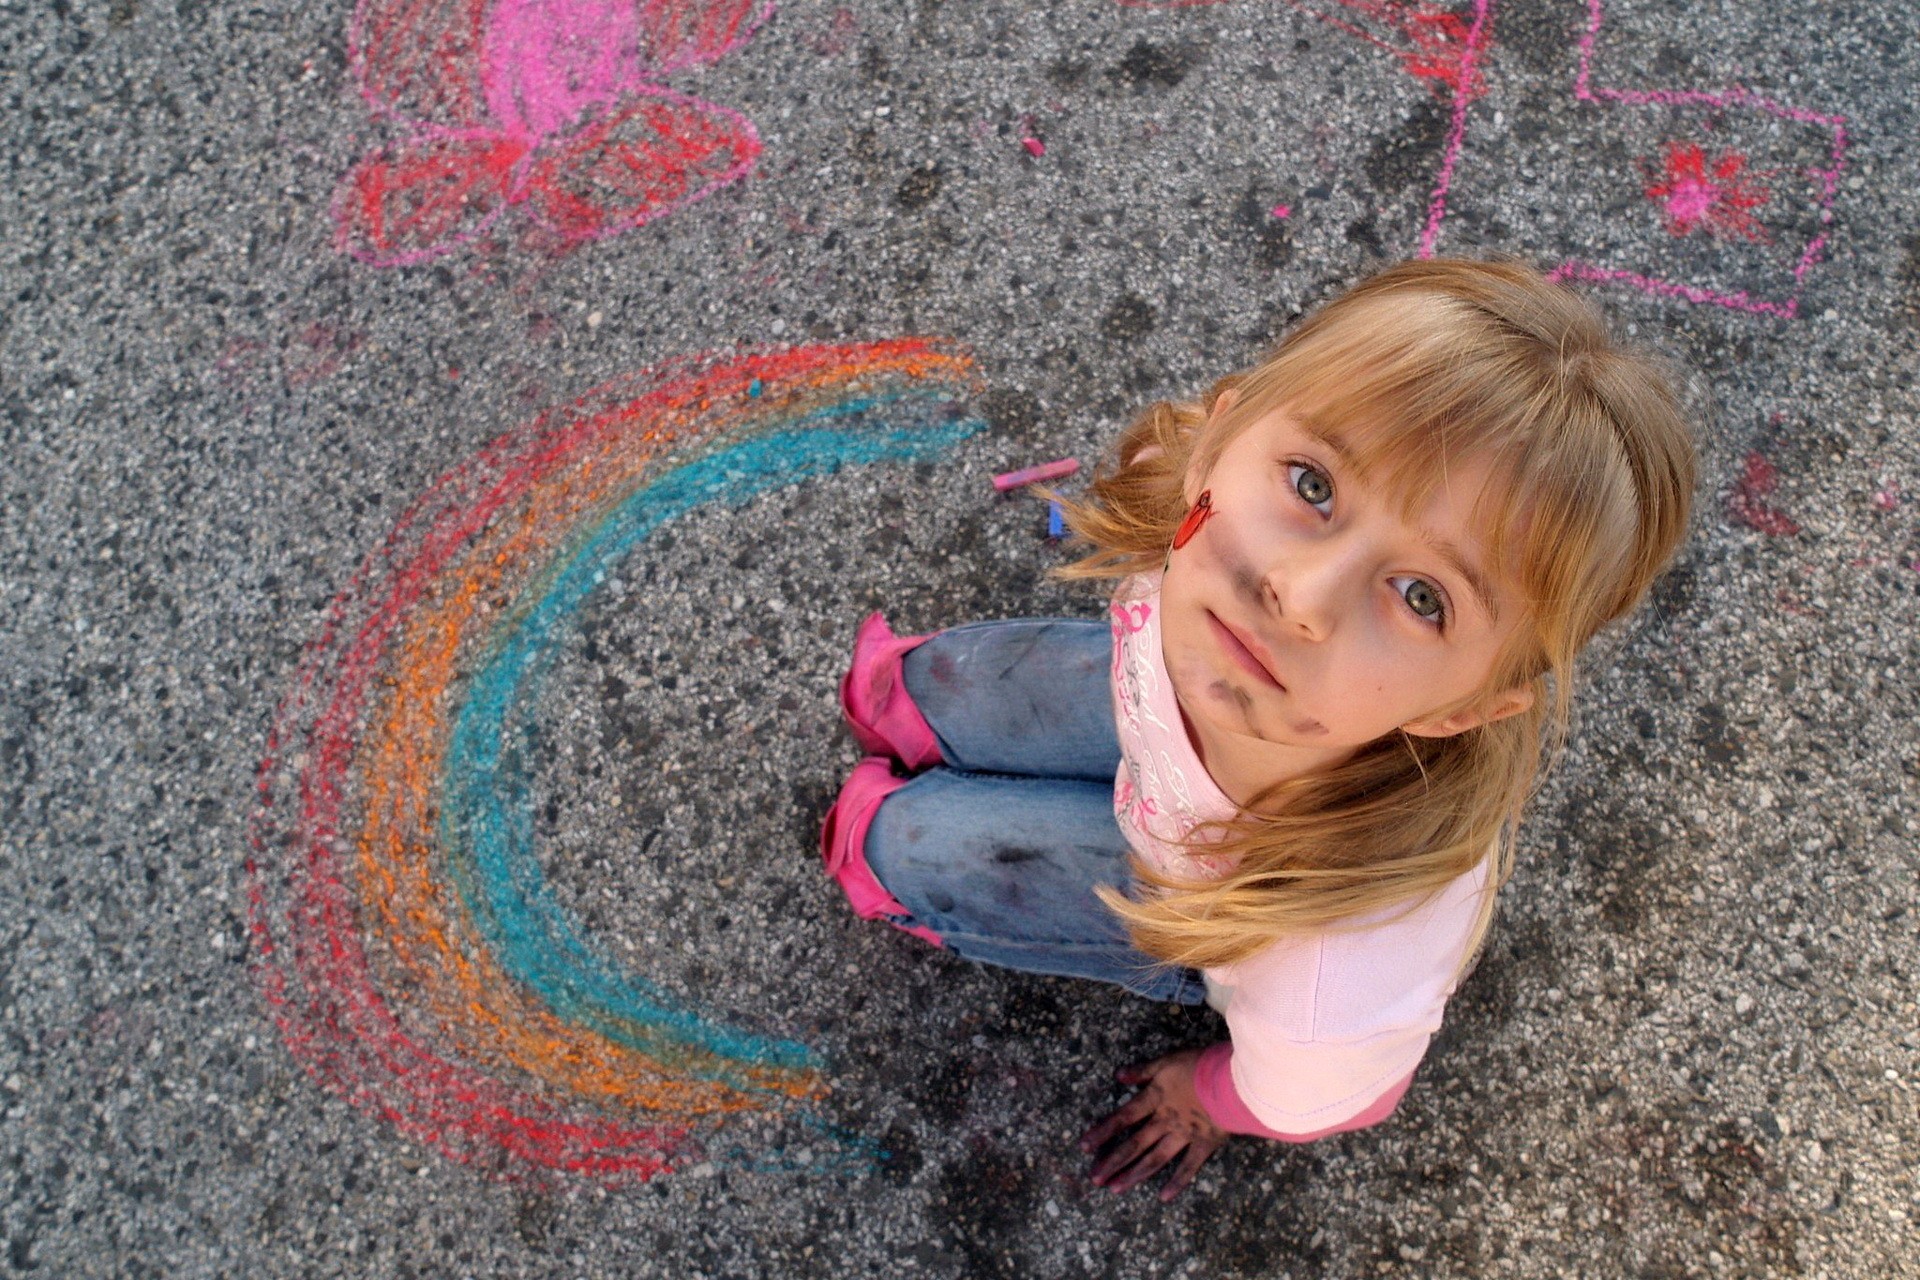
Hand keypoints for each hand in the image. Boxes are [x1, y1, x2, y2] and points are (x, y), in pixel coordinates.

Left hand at [1078, 1048, 1227, 1200]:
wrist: (1232, 1080)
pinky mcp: (1204, 1144)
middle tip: (1094, 1178)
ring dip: (1135, 1174)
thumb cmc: (1200, 1065)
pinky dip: (1177, 1182)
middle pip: (1134, 1144)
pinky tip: (1163, 1197)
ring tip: (1116, 1189)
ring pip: (1155, 1159)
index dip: (1103, 1131)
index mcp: (1155, 1099)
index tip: (1084, 1147)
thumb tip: (1118, 1076)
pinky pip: (1188, 1167)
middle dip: (1113, 1161)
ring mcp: (1184, 1135)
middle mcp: (1165, 1121)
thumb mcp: (1167, 1061)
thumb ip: (1143, 1071)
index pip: (1123, 1117)